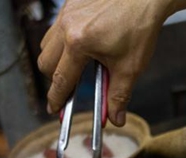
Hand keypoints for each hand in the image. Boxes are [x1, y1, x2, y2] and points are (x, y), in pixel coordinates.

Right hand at [38, 0, 171, 124]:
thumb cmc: (140, 26)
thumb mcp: (130, 67)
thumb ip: (119, 95)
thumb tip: (115, 118)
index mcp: (78, 43)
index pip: (60, 79)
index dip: (56, 99)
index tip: (55, 110)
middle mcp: (67, 26)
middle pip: (45, 62)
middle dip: (55, 79)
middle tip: (69, 88)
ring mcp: (66, 12)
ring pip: (47, 43)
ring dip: (57, 59)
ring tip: (77, 65)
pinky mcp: (71, 3)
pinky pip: (57, 27)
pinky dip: (63, 40)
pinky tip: (83, 43)